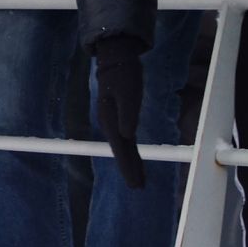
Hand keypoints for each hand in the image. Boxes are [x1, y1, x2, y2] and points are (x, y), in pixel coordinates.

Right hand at [92, 37, 146, 189]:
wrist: (116, 60)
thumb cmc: (124, 74)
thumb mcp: (129, 92)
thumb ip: (128, 114)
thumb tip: (127, 135)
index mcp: (110, 119)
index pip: (120, 148)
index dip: (128, 166)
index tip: (135, 182)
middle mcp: (109, 123)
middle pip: (121, 150)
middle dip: (129, 169)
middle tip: (138, 186)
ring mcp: (113, 121)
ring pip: (123, 146)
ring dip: (130, 162)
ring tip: (138, 179)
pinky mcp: (119, 117)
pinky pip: (125, 139)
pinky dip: (130, 151)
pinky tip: (134, 157)